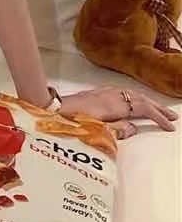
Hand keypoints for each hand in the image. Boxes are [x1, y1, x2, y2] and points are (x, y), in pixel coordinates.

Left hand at [60, 87, 177, 139]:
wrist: (50, 108)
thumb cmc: (70, 121)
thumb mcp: (96, 130)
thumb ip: (118, 130)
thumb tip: (134, 127)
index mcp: (113, 105)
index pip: (142, 109)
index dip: (158, 117)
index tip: (170, 127)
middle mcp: (110, 95)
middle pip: (139, 99)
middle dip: (157, 107)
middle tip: (173, 117)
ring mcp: (101, 92)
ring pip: (131, 93)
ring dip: (146, 101)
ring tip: (158, 109)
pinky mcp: (94, 92)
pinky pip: (121, 91)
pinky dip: (133, 96)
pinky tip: (133, 100)